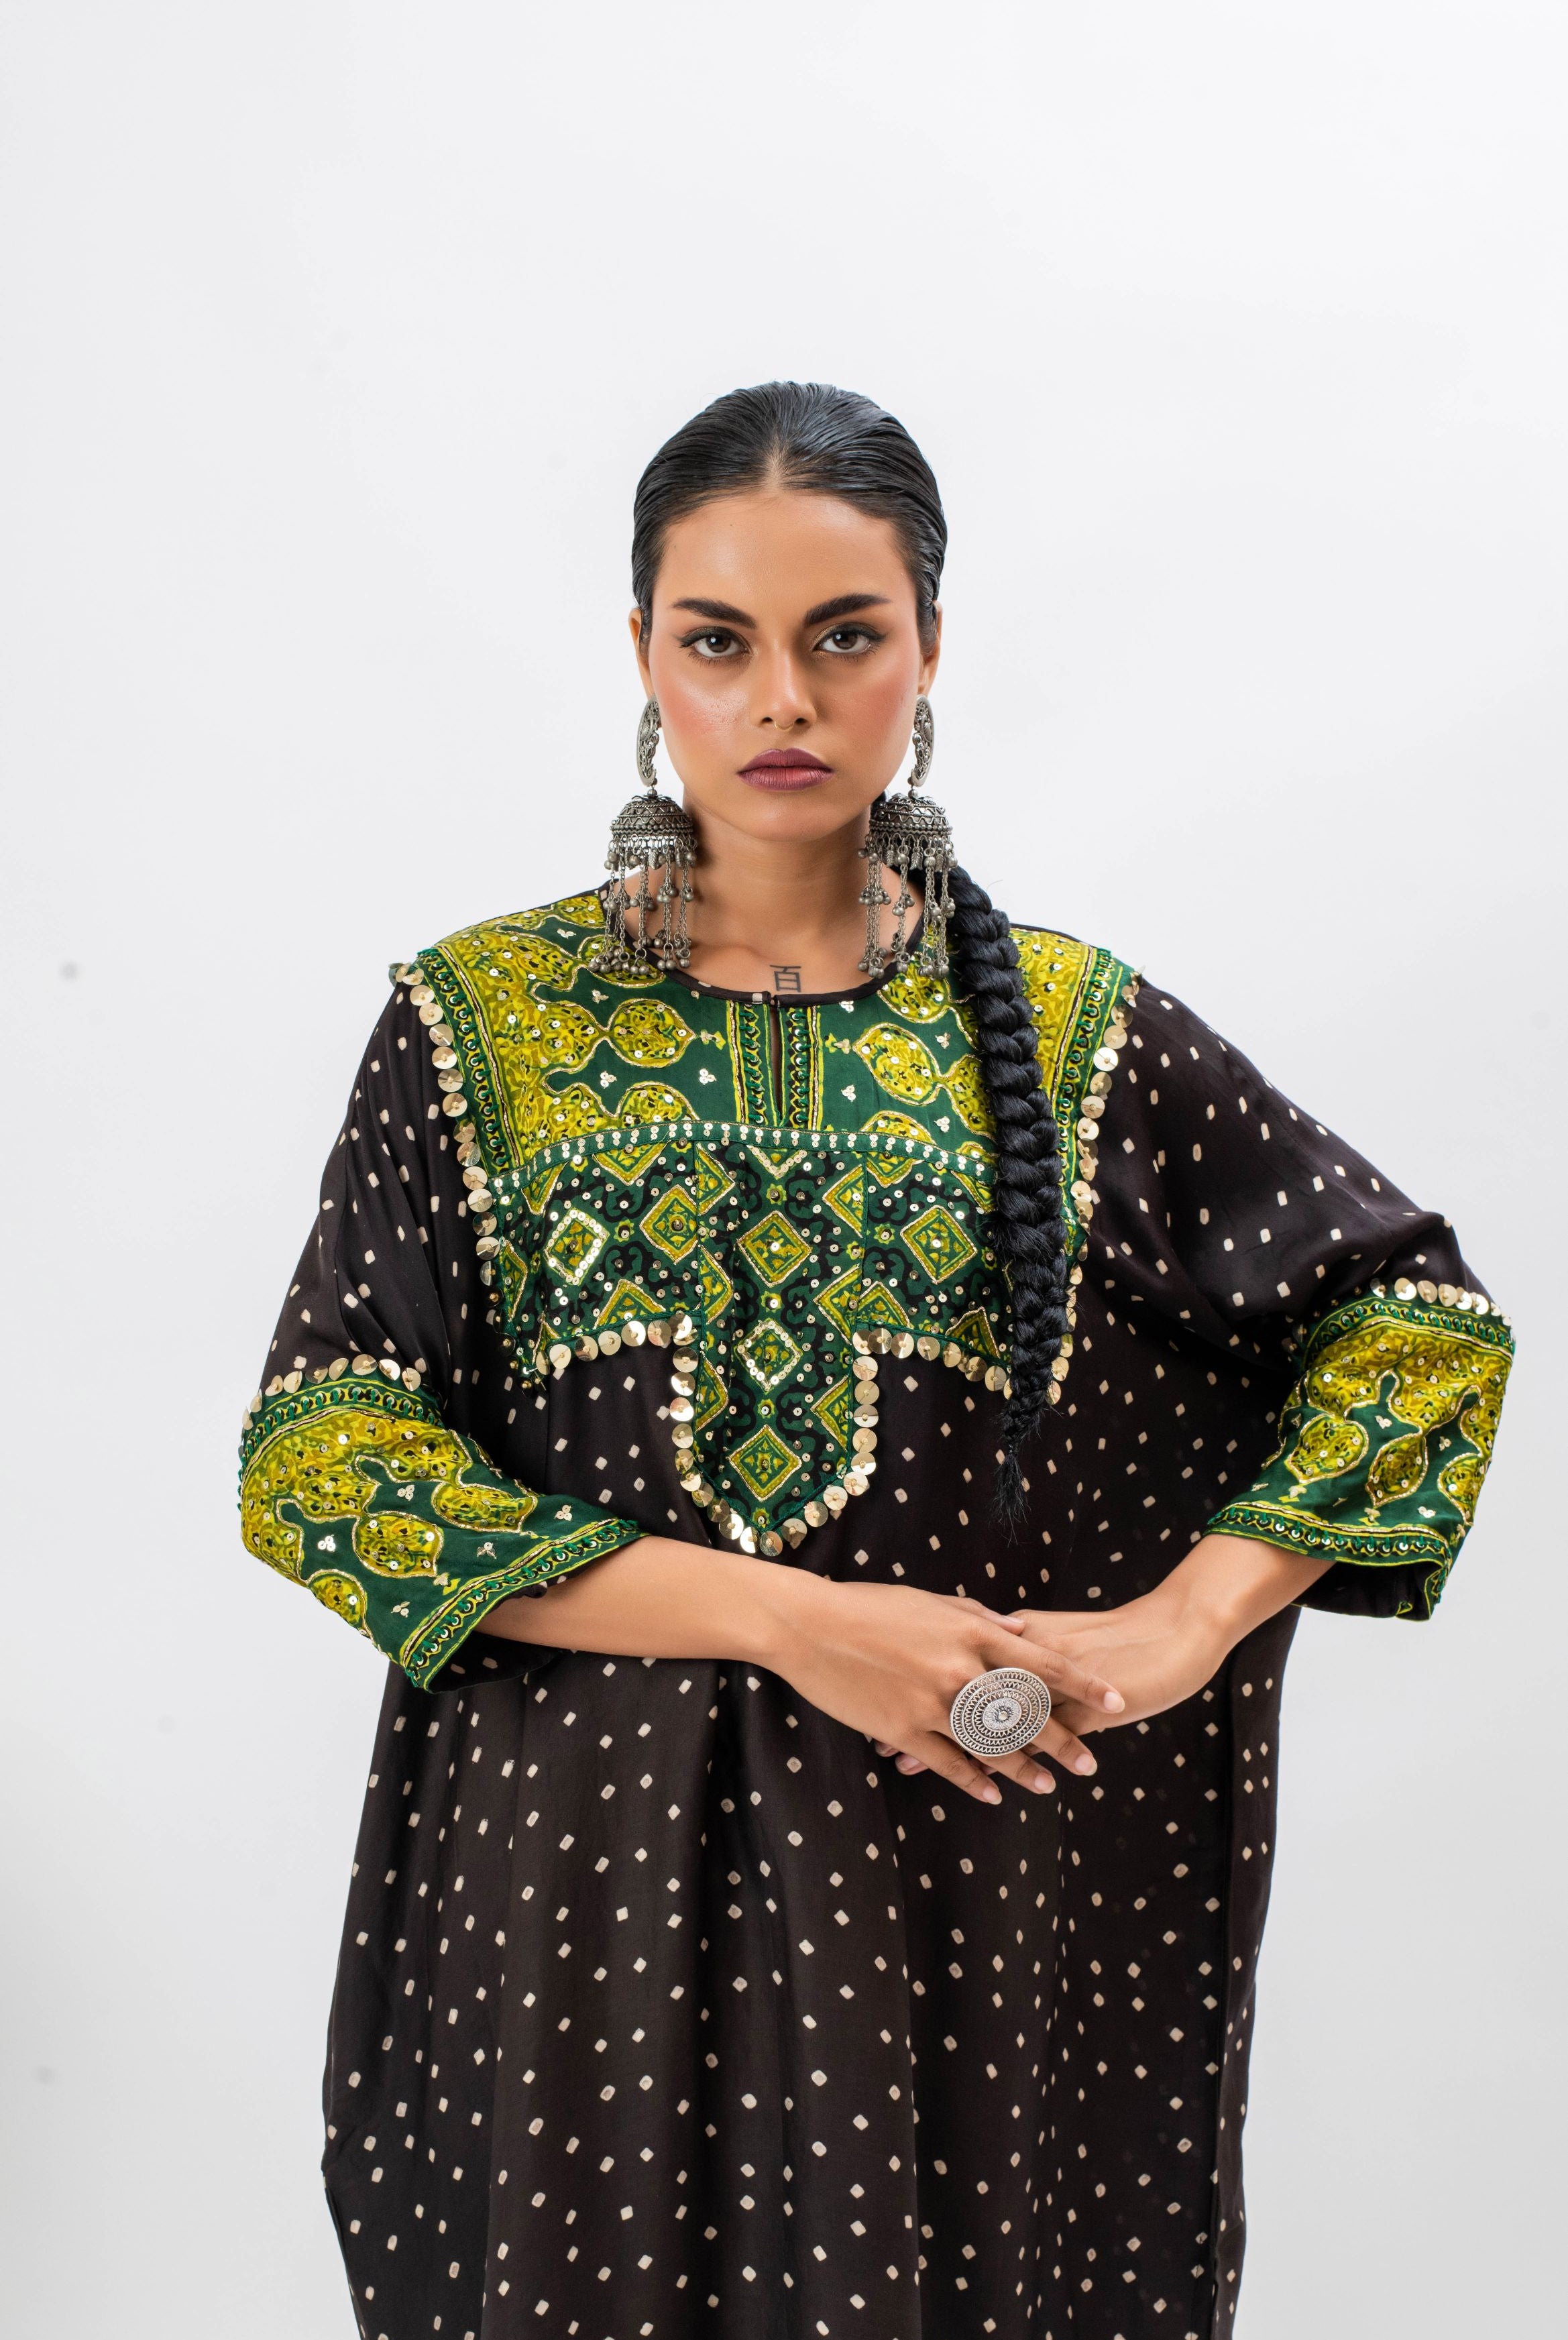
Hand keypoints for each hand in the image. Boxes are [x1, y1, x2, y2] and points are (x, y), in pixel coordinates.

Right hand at [771, 1578, 1124, 1806]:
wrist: (809, 1626)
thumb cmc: (869, 1605)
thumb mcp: (929, 1601)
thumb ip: (978, 1617)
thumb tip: (1019, 1630)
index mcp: (971, 1630)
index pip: (1041, 1660)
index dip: (1082, 1683)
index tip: (1115, 1699)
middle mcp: (959, 1669)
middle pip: (1025, 1712)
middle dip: (1063, 1740)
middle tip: (1091, 1763)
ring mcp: (931, 1703)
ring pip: (991, 1745)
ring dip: (1023, 1769)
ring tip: (1049, 1787)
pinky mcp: (902, 1729)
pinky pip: (948, 1762)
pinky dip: (973, 1781)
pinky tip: (993, 1795)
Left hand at [881, 1532, 1327, 1780]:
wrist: (1174, 1629)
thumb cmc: (1115, 1633)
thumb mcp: (1056, 1629)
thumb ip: (1016, 1638)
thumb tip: (979, 1641)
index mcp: (1019, 1630)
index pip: (956, 1649)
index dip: (913, 1669)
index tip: (871, 1683)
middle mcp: (1028, 1653)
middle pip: (957, 1683)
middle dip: (912, 1708)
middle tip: (868, 1729)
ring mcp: (1054, 1684)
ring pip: (988, 1715)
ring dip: (941, 1741)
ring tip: (900, 1762)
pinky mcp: (1080, 1710)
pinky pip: (1031, 1738)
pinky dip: (1001, 1759)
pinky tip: (977, 1781)